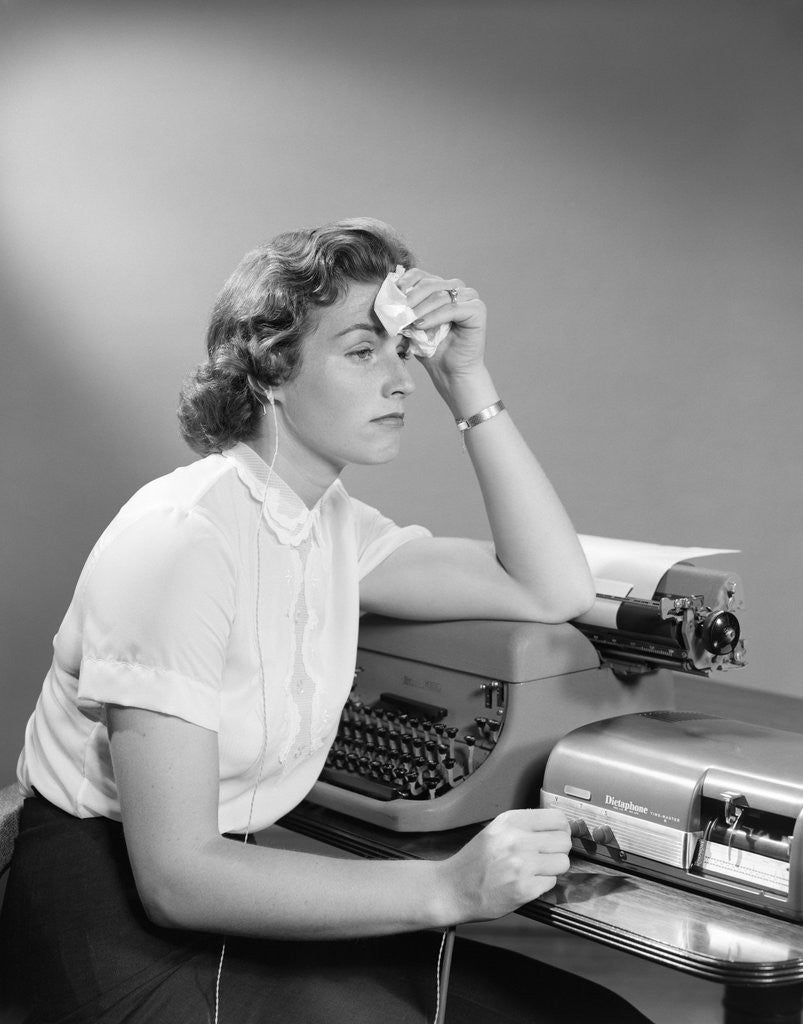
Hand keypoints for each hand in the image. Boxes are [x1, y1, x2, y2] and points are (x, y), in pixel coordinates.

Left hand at [396, 267, 486, 381]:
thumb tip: (388, 296)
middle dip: (410, 297)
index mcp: (441, 287)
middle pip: (430, 283)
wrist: (450, 372)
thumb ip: (405, 309)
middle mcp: (457, 288)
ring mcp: (470, 297)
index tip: (392, 294)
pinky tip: (420, 325)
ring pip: (440, 295)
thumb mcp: (413, 325)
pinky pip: (452, 309)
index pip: (420, 275)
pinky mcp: (477, 310)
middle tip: (397, 310)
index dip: (405, 282)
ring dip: (420, 308)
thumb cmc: (432, 350)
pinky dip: (434, 317)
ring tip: (407, 320)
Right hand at [436, 809, 570, 923]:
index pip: (557, 818)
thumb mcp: (496, 831)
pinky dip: (542, 884)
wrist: (453, 889)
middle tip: (545, 855)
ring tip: (535, 870)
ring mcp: (521, 865)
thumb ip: (524, 826)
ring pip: (563, 862)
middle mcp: (517, 839)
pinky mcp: (524, 889)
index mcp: (510, 821)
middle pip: (564, 840)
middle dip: (558, 849)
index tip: (556, 835)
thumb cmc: (475, 861)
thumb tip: (558, 826)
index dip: (561, 829)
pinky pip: (552, 882)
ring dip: (553, 868)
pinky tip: (526, 882)